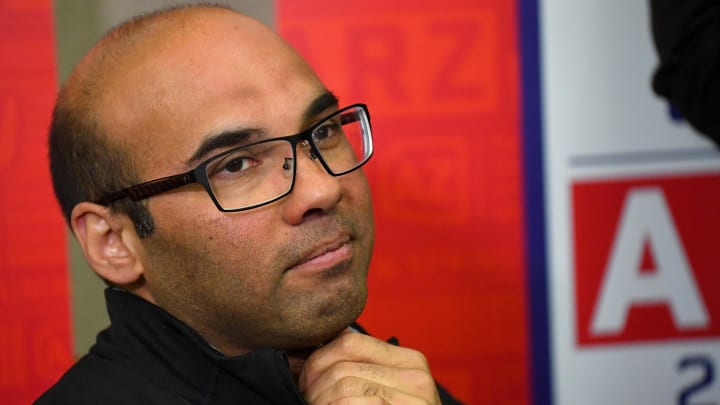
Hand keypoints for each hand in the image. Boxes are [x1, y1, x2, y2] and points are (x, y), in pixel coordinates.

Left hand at [299, 329, 441, 403]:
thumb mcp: (388, 390)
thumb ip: (361, 367)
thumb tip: (313, 348)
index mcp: (410, 361)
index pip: (350, 342)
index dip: (319, 359)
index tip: (306, 379)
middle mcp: (417, 379)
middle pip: (342, 369)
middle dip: (314, 387)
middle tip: (307, 401)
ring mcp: (414, 403)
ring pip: (345, 390)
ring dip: (320, 402)